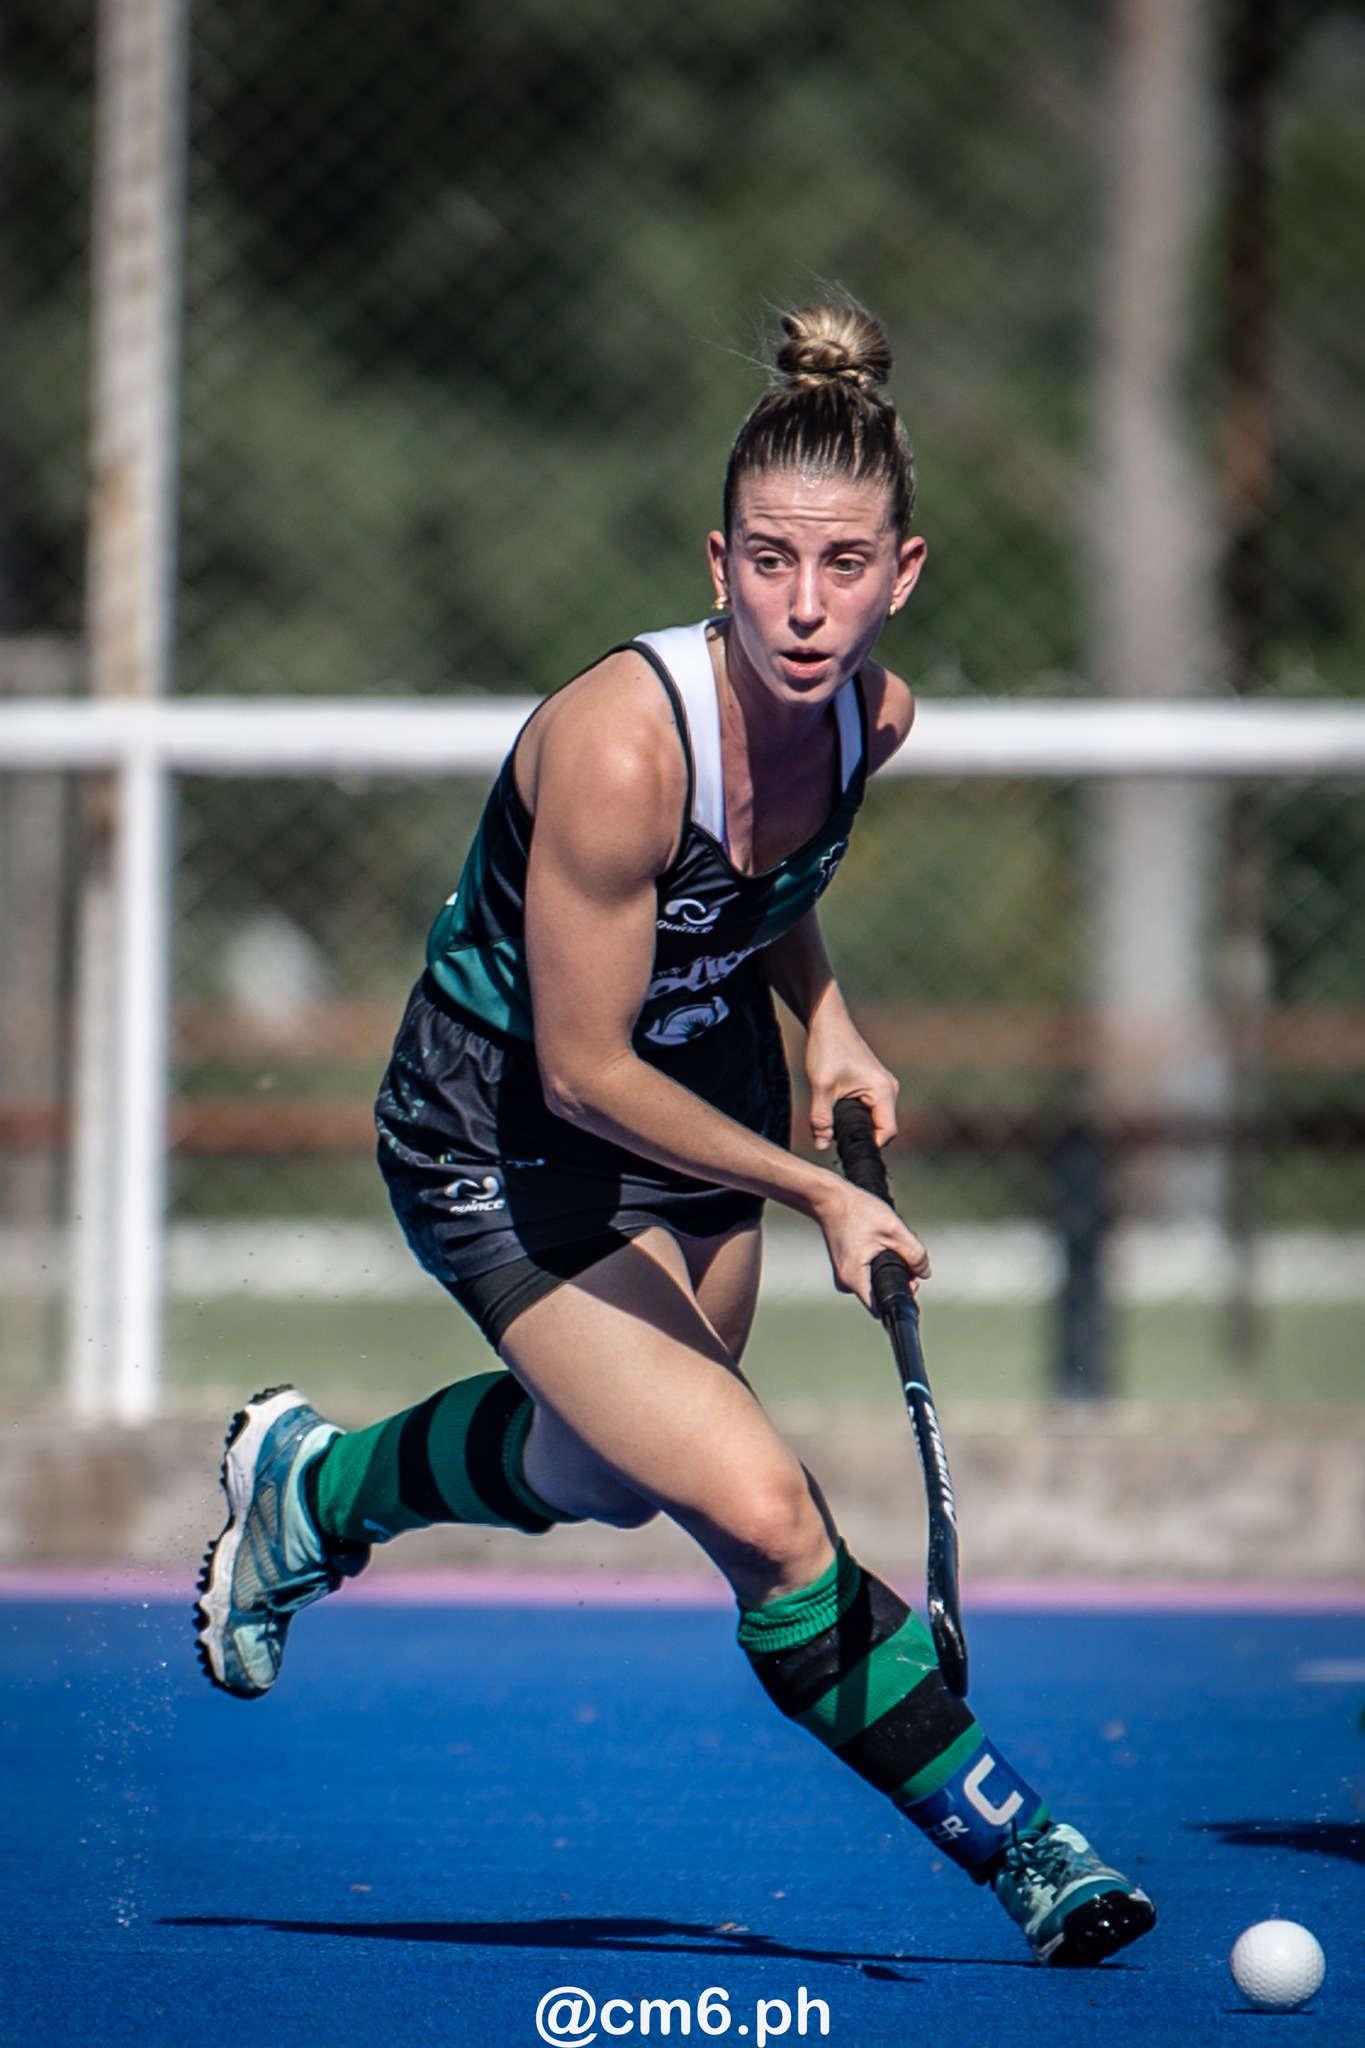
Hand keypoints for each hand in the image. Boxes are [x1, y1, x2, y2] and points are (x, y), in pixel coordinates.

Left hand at [805, 1006, 899, 1154]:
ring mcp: (883, 1086)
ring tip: (833, 1126)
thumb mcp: (821, 1086)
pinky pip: (870, 1109)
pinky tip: (836, 1114)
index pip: (887, 1132)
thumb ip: (821, 1118)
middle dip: (861, 1137)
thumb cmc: (827, 1048)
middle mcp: (889, 1089)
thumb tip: (820, 1146)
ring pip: (875, 1119)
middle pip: (882, 1128)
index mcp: (883, 1091)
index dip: (870, 1146)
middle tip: (835, 1140)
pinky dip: (856, 1116)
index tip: (847, 1151)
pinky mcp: (873, 1084)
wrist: (827, 1021)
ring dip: (857, 1126)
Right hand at [810, 1174, 930, 1312]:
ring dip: (890, 1268)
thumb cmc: (857, 1212)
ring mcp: (844, 1276)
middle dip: (899, 1279)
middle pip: (881, 1294)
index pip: (881, 1308)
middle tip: (905, 1257)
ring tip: (889, 1243)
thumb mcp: (894, 1230)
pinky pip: (868, 1274)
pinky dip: (879, 1263)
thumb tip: (925, 1273)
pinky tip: (879, 1242)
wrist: (830, 1198)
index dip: (900, 1301)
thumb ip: (915, 1254)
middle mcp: (846, 1283)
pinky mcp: (845, 1267)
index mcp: (855, 1279)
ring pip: (876, 1282)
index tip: (911, 1286)